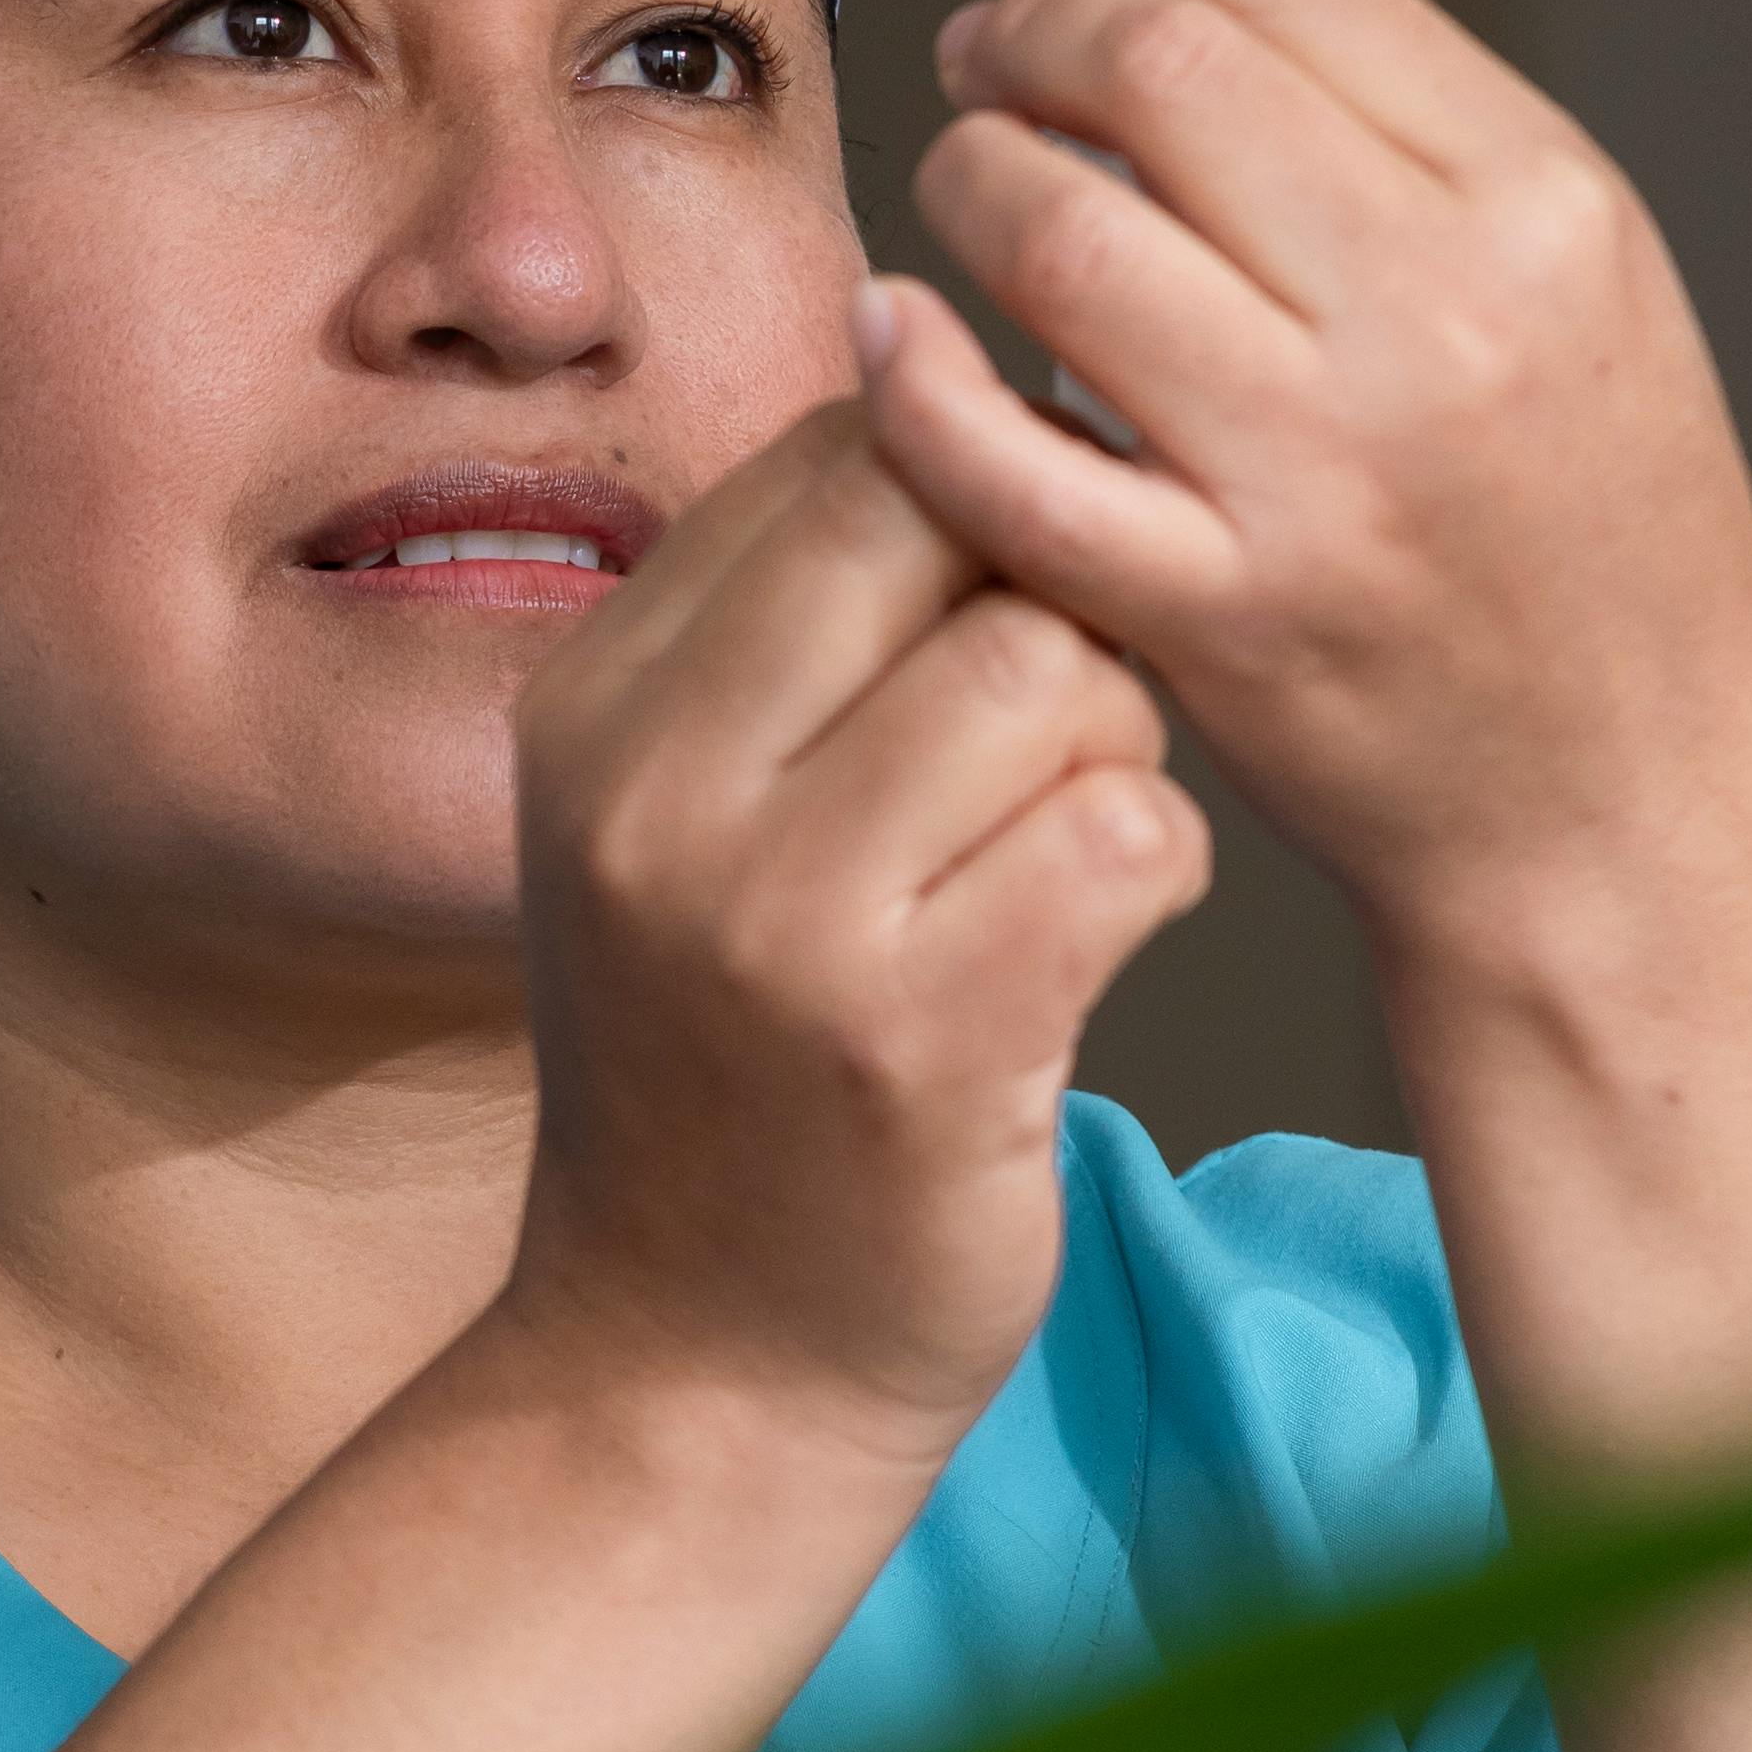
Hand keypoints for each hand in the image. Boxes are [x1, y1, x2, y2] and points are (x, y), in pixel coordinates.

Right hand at [501, 400, 1210, 1456]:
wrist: (695, 1375)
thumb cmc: (740, 1070)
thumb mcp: (684, 825)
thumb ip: (791, 628)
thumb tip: (963, 376)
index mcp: (595, 701)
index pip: (838, 452)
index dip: (969, 502)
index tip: (978, 631)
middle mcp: (657, 789)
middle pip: (951, 515)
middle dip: (1050, 599)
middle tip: (1047, 735)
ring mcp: (778, 916)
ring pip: (1064, 667)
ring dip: (1116, 748)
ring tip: (1060, 852)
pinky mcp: (920, 1035)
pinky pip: (1133, 830)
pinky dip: (1156, 873)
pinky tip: (1087, 946)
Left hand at [860, 0, 1751, 1011]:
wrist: (1628, 802)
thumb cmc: (1591, 534)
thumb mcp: (1580, 291)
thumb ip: (1407, 138)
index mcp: (1541, 207)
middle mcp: (1440, 321)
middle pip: (1155, 71)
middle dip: (1024, 28)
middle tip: (981, 50)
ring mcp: (1322, 475)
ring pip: (1056, 233)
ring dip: (966, 182)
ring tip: (969, 190)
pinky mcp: (1220, 614)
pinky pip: (1003, 455)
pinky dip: (919, 375)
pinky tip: (899, 335)